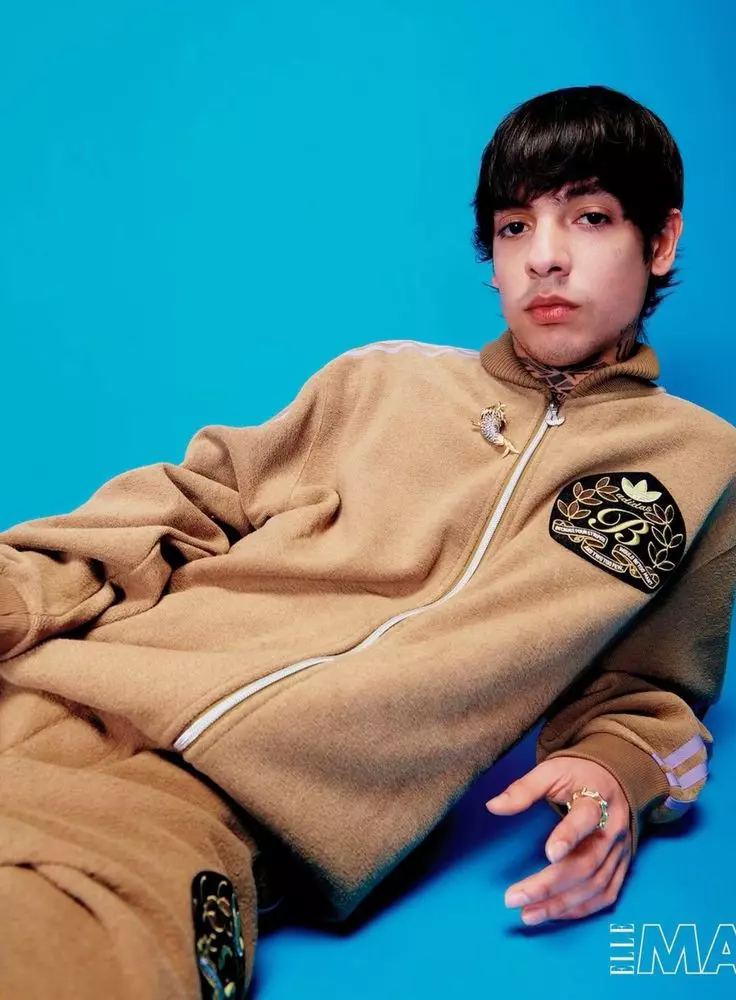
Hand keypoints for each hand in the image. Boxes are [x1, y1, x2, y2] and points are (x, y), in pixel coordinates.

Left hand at [485, 757, 631, 924]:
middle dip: (550, 884)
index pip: (586, 818)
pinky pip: (606, 894)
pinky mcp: (622, 866)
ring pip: (595, 884)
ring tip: (527, 914)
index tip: (548, 854)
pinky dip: (581, 909)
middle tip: (514, 898)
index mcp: (598, 799)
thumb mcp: (551, 771)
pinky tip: (555, 913)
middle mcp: (613, 829)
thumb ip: (523, 789)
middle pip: (586, 862)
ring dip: (561, 903)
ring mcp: (620, 851)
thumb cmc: (578, 774)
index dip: (569, 836)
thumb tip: (492, 806)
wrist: (615, 779)